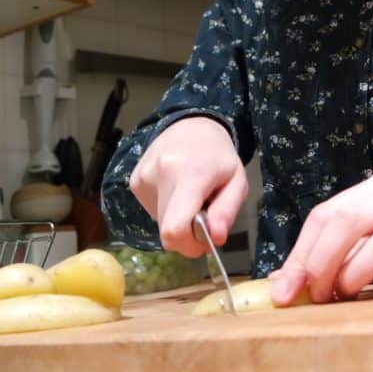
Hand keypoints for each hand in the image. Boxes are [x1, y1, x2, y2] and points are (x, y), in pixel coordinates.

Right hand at [128, 116, 246, 257]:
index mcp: (191, 175)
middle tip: (203, 216)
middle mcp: (161, 174)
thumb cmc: (218, 156)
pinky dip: (166, 208)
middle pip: (166, 230)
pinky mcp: (135, 181)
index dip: (188, 246)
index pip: (175, 228)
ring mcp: (143, 177)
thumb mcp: (237, 181)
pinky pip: (152, 210)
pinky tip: (175, 189)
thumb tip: (216, 239)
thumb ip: (227, 211)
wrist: (190, 125)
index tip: (202, 243)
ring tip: (190, 195)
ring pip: (159, 221)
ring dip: (176, 218)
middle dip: (186, 234)